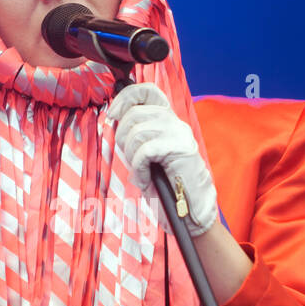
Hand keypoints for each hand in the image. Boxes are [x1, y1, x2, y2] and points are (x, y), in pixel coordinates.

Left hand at [104, 82, 218, 236]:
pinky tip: (145, 180)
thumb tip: (114, 117)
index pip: (148, 92)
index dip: (126, 97)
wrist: (192, 214)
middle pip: (135, 113)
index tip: (112, 113)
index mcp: (169, 121)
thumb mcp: (147, 156)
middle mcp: (177, 124)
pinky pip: (146, 150)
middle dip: (122, 136)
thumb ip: (135, 135)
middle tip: (129, 159)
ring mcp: (181, 136)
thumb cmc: (168, 189)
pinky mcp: (183, 150)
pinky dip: (139, 167)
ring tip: (139, 172)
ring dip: (130, 155)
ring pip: (138, 131)